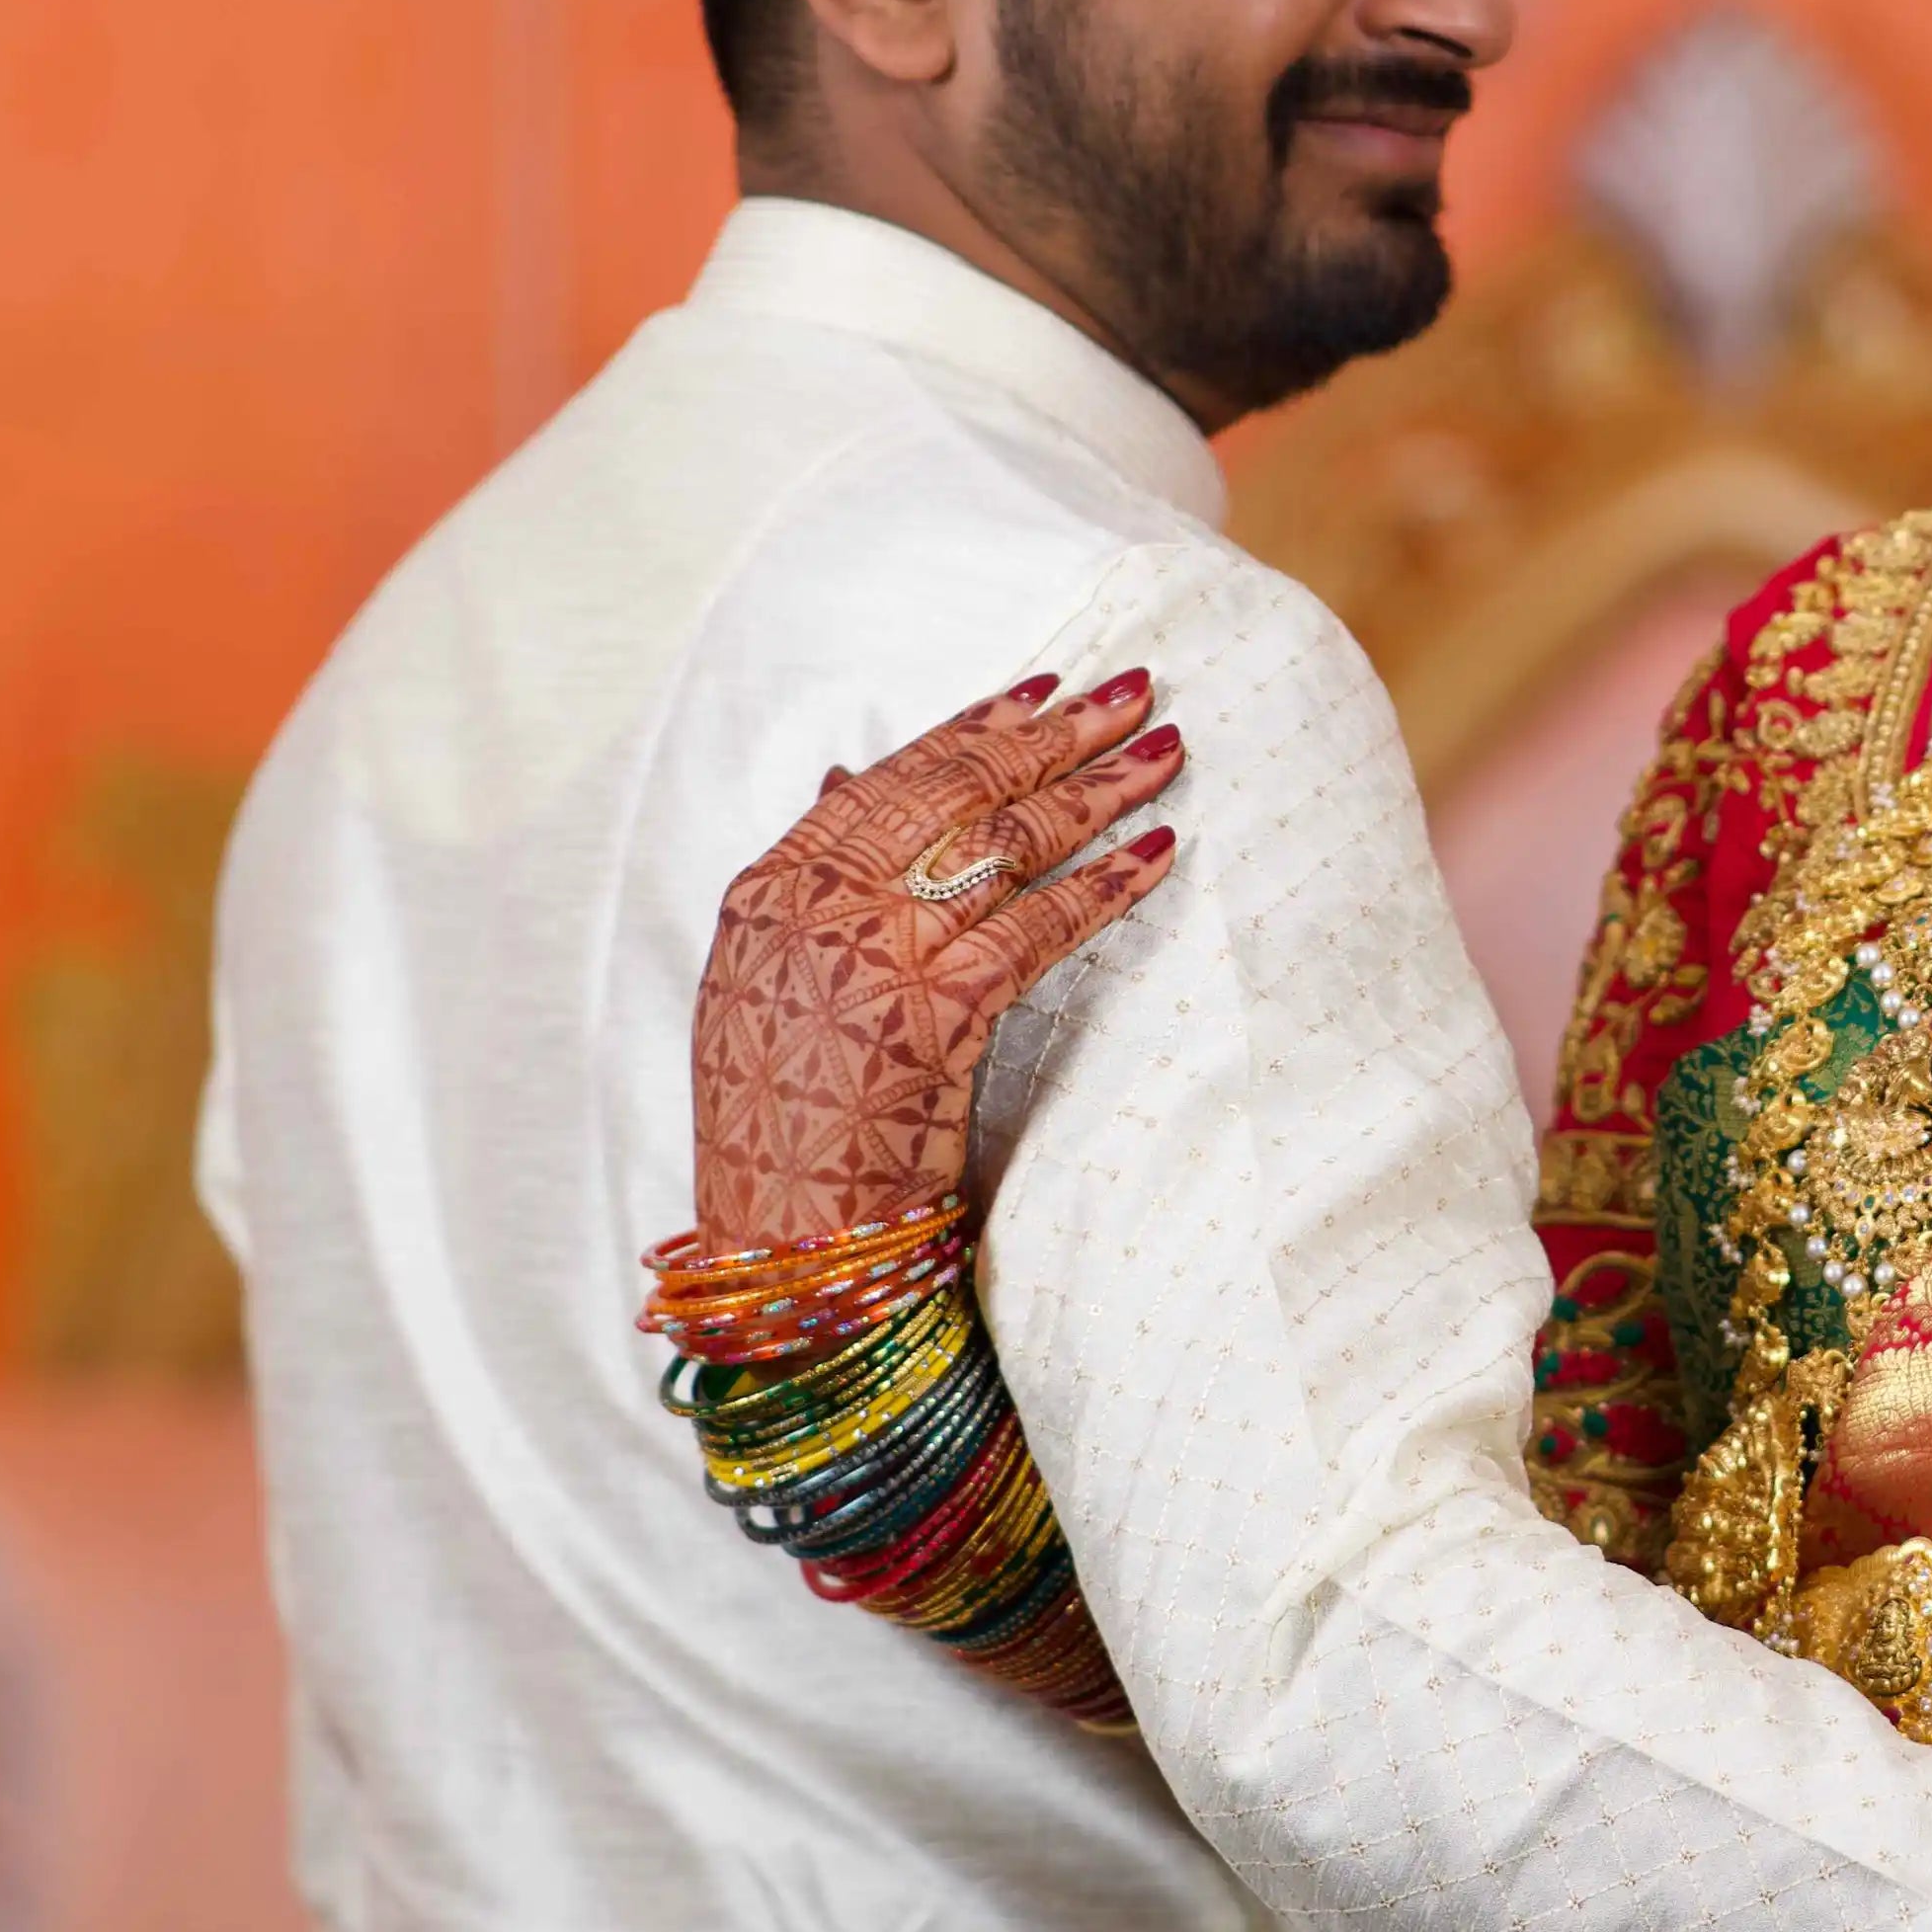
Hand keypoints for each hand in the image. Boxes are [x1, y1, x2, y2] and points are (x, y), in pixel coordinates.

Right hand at [693, 669, 1182, 1245]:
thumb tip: (849, 773)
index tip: (1044, 687)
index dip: (973, 726)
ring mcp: (873, 955)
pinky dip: (1105, 885)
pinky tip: (1159, 852)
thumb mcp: (766, 986)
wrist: (779, 1244)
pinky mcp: (935, 1014)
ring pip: (1004, 842)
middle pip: (955, 791)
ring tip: (1165, 748)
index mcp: (771, 890)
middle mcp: (817, 905)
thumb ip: (813, 883)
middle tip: (1135, 688)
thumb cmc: (781, 1128)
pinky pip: (1038, 927)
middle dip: (1056, 733)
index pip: (888, 779)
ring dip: (1097, 787)